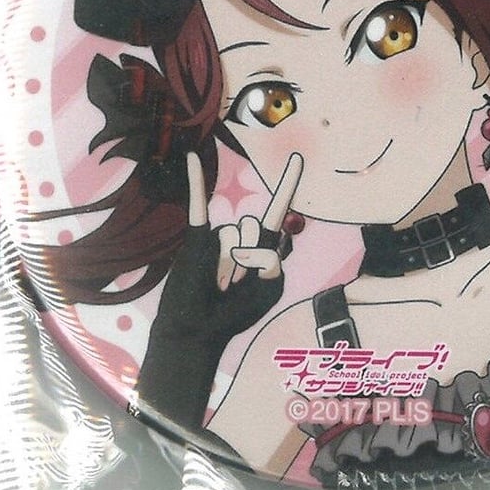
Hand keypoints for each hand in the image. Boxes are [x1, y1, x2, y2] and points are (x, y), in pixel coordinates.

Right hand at [135, 152, 302, 427]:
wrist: (198, 331)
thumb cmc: (236, 312)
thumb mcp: (269, 290)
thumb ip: (274, 262)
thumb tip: (260, 241)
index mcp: (262, 245)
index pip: (278, 211)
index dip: (288, 184)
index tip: (298, 158)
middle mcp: (241, 236)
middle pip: (256, 227)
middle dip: (250, 261)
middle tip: (236, 287)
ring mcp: (217, 236)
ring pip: (232, 235)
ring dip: (227, 266)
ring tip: (219, 286)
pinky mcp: (196, 239)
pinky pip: (197, 206)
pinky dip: (195, 181)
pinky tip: (191, 158)